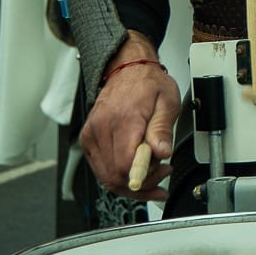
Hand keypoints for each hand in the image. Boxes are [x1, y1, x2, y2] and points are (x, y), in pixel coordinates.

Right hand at [80, 34, 180, 199]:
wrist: (128, 70)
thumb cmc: (148, 85)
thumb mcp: (168, 102)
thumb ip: (163, 129)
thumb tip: (161, 153)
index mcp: (123, 120)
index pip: (124, 165)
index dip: (144, 178)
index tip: (162, 173)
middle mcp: (101, 129)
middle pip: (114, 176)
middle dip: (141, 185)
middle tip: (162, 175)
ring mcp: (91, 135)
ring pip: (105, 177)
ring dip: (130, 183)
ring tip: (153, 173)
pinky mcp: (87, 140)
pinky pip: (100, 168)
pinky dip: (118, 175)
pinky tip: (136, 169)